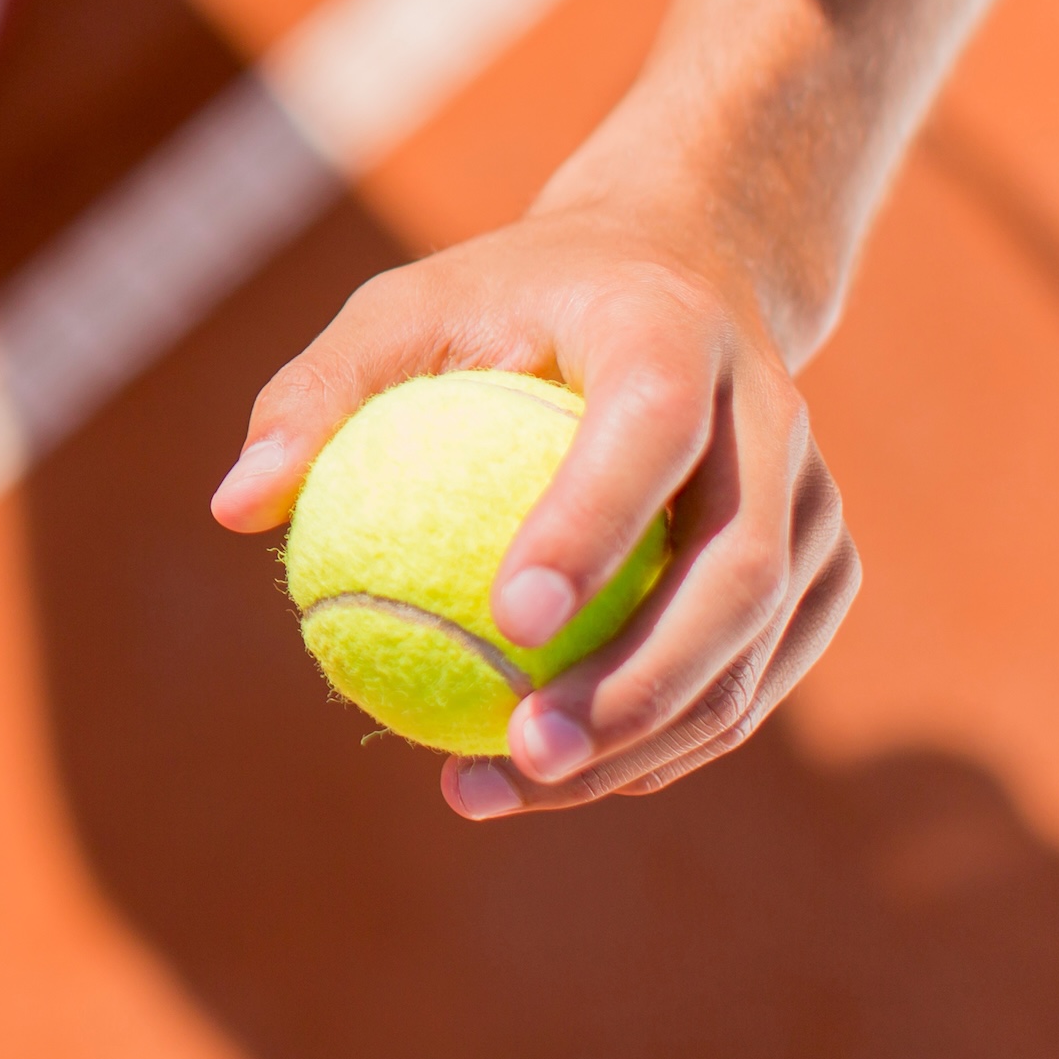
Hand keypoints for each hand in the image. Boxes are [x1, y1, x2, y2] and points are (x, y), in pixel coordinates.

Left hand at [207, 196, 859, 818]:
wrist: (677, 271)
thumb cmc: (508, 296)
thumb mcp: (401, 306)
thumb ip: (320, 394)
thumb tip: (233, 509)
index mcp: (672, 334)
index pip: (648, 436)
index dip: (592, 530)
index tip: (506, 622)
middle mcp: (772, 416)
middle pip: (739, 571)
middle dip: (642, 683)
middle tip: (521, 748)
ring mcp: (815, 497)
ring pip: (756, 648)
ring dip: (646, 741)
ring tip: (500, 786)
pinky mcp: (825, 563)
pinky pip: (757, 676)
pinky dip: (669, 741)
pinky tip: (556, 778)